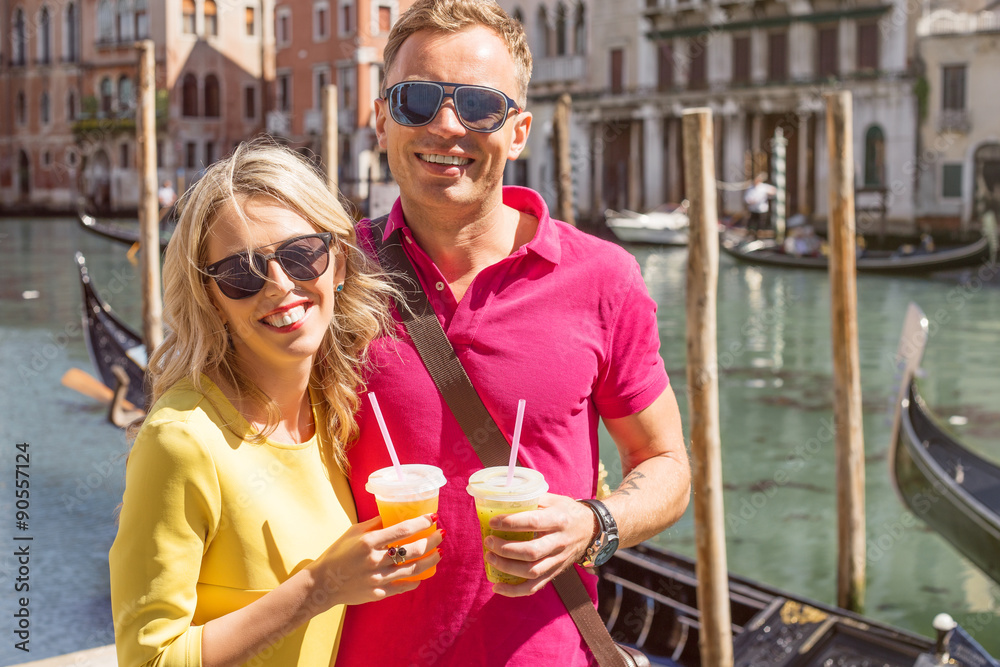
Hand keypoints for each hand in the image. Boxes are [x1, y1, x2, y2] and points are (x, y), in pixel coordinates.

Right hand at [306, 514, 442, 609]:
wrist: (322, 583)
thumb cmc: (337, 553)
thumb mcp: (353, 532)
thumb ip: (375, 524)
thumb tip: (394, 514)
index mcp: (368, 541)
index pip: (402, 530)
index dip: (421, 523)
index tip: (433, 517)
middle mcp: (375, 560)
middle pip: (413, 550)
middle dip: (431, 541)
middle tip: (441, 534)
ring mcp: (377, 579)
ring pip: (413, 569)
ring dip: (430, 560)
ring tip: (439, 553)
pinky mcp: (377, 593)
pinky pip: (402, 586)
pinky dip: (415, 580)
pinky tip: (422, 575)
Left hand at [483, 494, 594, 597]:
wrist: (591, 529)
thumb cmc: (567, 511)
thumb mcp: (553, 499)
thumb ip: (531, 499)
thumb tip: (502, 499)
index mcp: (559, 520)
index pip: (533, 523)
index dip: (511, 523)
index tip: (493, 522)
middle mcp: (560, 542)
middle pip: (531, 552)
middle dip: (505, 549)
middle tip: (489, 541)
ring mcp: (557, 560)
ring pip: (531, 572)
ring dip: (506, 568)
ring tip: (489, 557)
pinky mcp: (554, 573)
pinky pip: (534, 587)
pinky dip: (514, 591)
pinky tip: (497, 587)